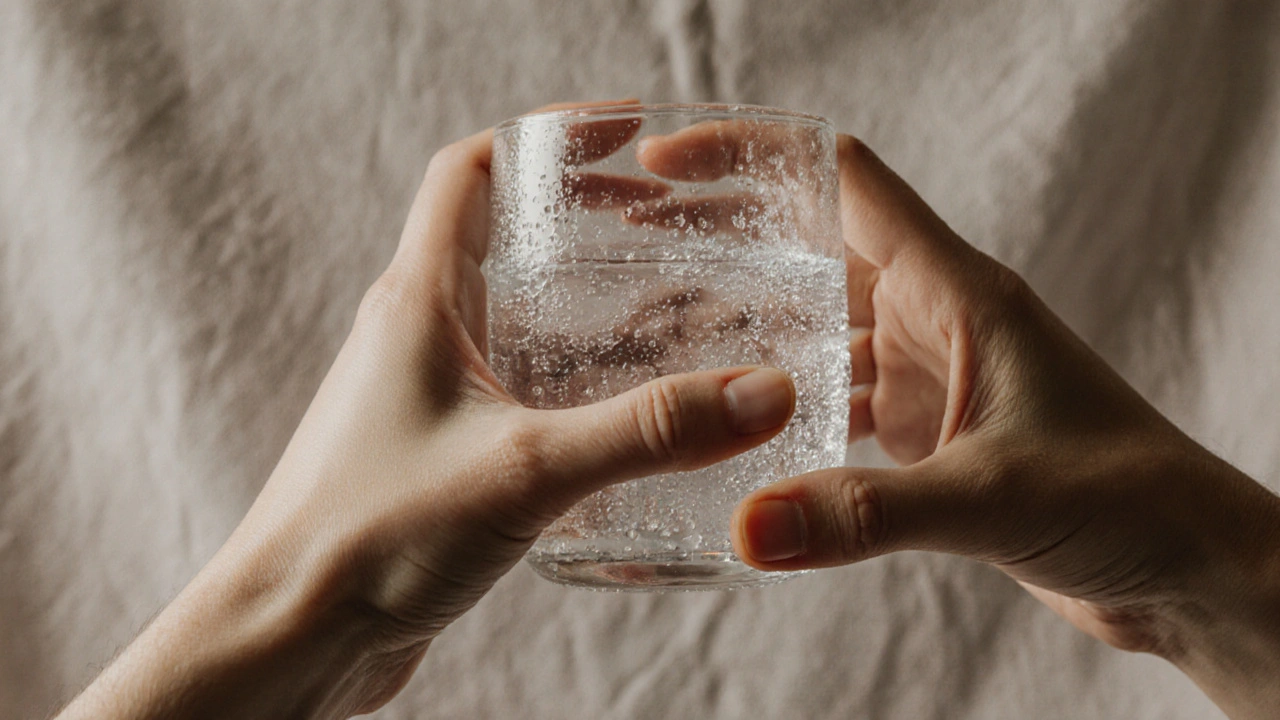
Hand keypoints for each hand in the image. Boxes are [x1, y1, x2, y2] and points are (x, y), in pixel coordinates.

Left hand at [57, 101, 797, 719]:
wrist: (289, 634)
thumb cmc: (369, 538)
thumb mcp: (526, 470)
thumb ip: (647, 431)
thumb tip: (760, 393)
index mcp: (418, 299)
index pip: (470, 170)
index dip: (545, 135)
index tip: (625, 134)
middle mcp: (414, 332)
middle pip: (496, 232)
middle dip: (578, 213)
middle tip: (659, 218)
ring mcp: (421, 391)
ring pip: (505, 313)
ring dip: (575, 297)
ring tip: (659, 304)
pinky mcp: (435, 449)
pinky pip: (508, 384)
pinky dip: (565, 374)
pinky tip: (617, 412)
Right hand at [634, 126, 1279, 718]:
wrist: (1186, 566)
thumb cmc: (1127, 498)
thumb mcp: (989, 496)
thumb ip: (864, 513)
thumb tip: (748, 528)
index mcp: (957, 290)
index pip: (845, 184)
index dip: (757, 155)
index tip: (673, 160)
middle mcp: (937, 318)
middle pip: (815, 251)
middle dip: (730, 244)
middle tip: (637, 248)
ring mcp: (931, 374)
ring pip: (820, 331)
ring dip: (753, 334)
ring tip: (665, 340)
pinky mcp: (928, 430)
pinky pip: (837, 400)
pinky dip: (787, 410)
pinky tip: (738, 431)